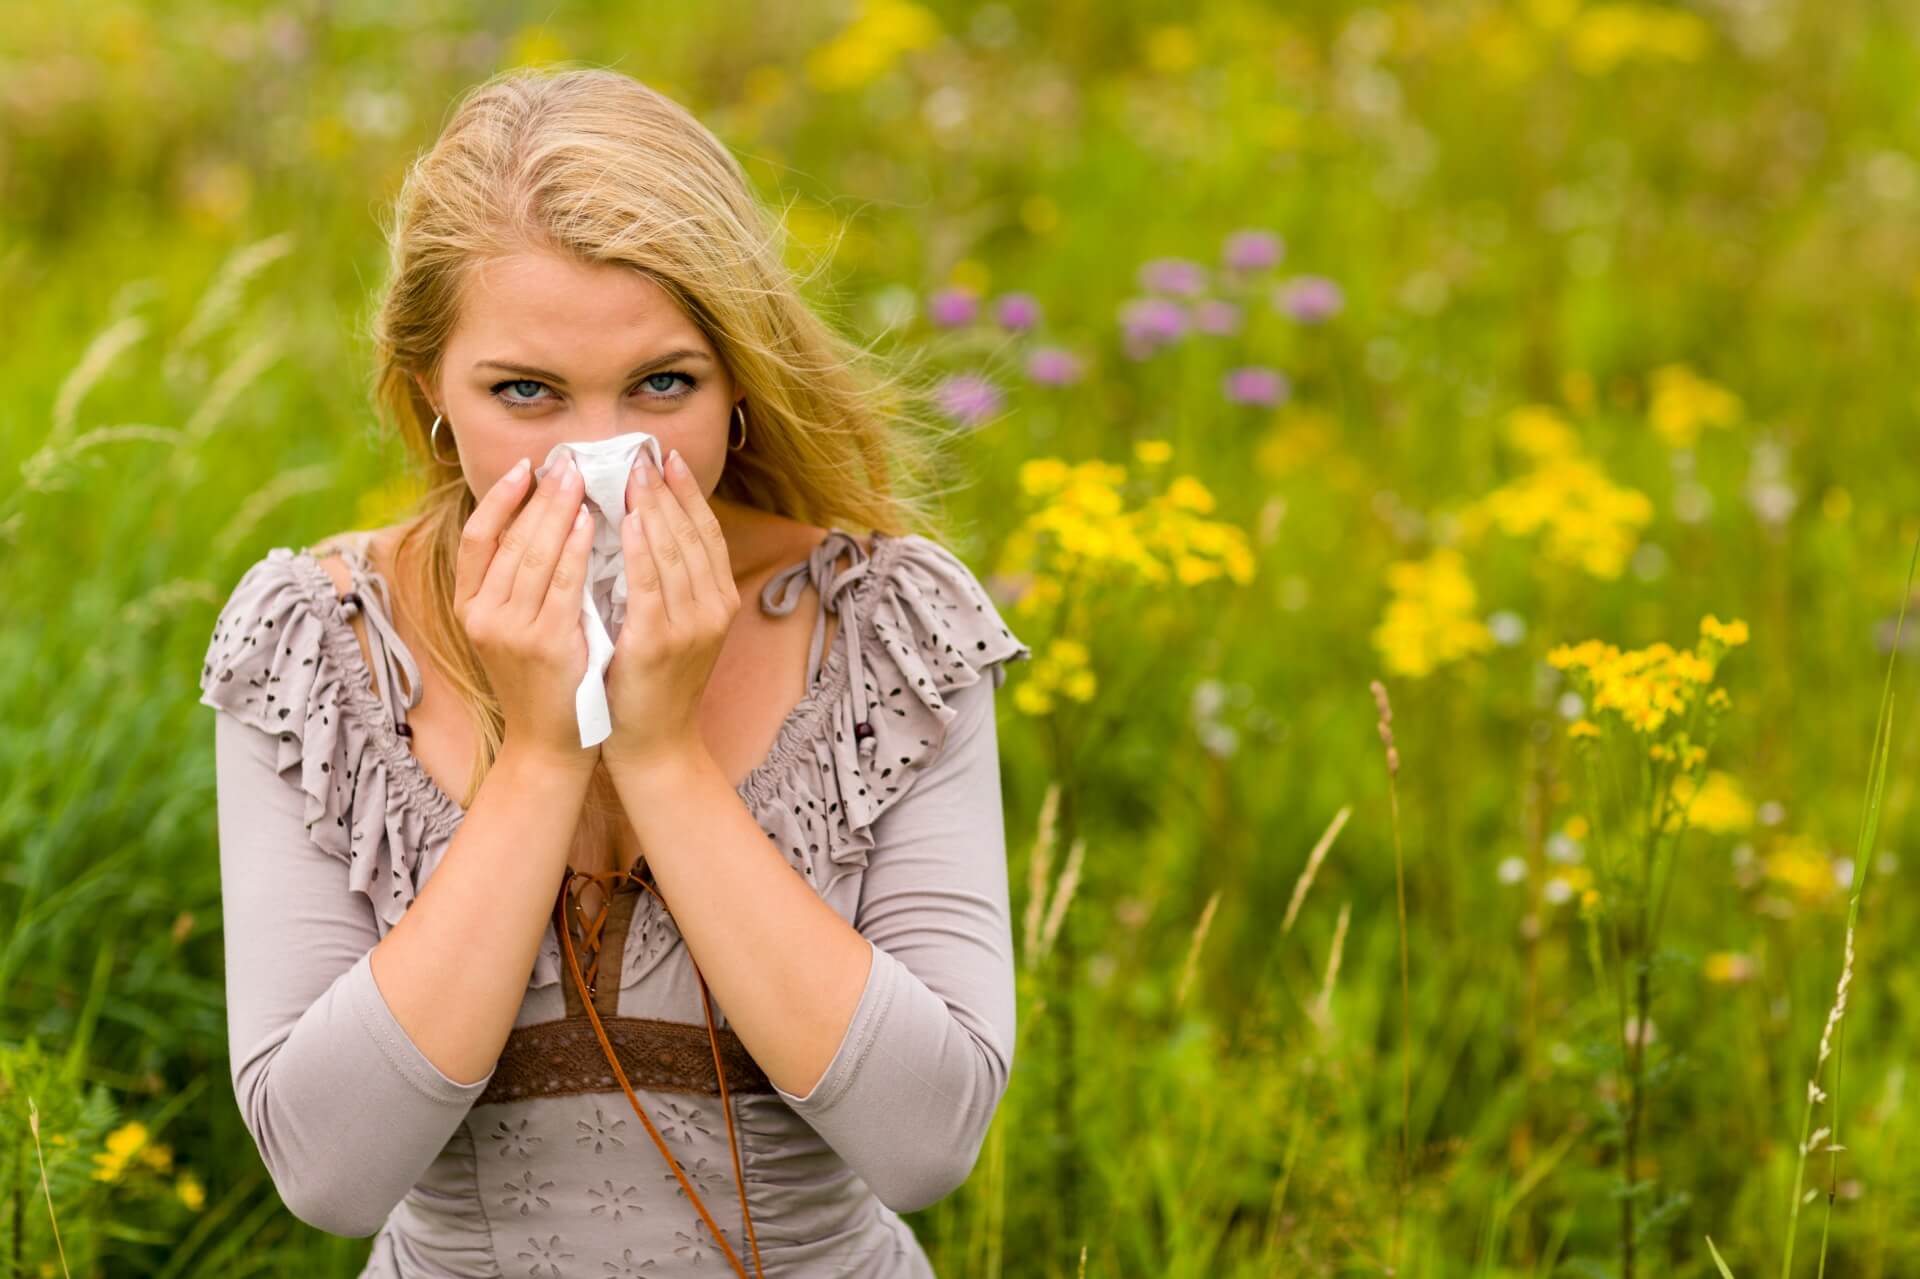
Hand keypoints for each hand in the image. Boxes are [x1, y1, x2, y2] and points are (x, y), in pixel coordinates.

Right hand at [454, 452, 599, 773]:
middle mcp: (482, 615)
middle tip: (566, 462)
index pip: (476, 538)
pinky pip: (562, 584)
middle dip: (539, 496)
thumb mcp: (516, 628)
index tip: (524, 467)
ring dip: (558, 512)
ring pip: (533, 555)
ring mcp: (509, 630)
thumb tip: (546, 520)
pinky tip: (591, 524)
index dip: (497, 498)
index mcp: (471, 606)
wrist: (549, 744)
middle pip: (509, 538)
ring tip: (580, 479)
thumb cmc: (542, 680)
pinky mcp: (543, 644)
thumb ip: (521, 582)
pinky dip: (575, 549)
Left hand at [601, 447, 739, 771]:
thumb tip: (648, 529)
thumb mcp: (675, 627)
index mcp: (718, 601)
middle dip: (665, 490)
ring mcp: (690, 626)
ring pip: (673, 552)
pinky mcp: (658, 642)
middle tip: (642, 453)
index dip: (689, 493)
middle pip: (691, 534)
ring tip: (631, 474)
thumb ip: (670, 584)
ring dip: (651, 508)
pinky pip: (648, 584)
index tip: (668, 458)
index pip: (706, 533)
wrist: (654, 744)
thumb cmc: (653, 684)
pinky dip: (639, 549)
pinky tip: (625, 520)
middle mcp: (713, 608)